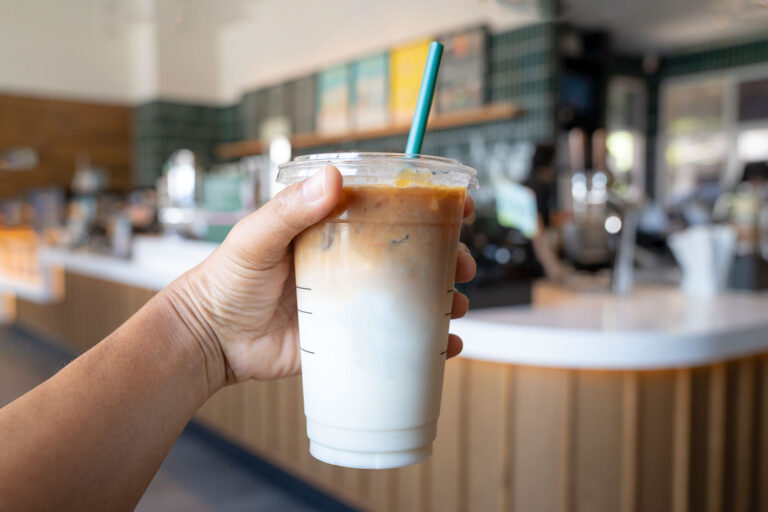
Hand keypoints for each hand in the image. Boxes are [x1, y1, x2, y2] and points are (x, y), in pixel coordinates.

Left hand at [169, 165, 476, 393]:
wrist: (210, 340)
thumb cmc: (226, 279)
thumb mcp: (255, 237)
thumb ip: (289, 209)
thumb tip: (333, 179)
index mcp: (334, 228)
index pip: (390, 209)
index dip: (429, 205)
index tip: (459, 206)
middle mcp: (351, 262)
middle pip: (413, 253)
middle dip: (449, 257)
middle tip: (463, 265)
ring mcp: (353, 301)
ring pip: (413, 296)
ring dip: (445, 300)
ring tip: (459, 307)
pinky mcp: (351, 339)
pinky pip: (397, 339)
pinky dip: (428, 344)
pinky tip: (447, 347)